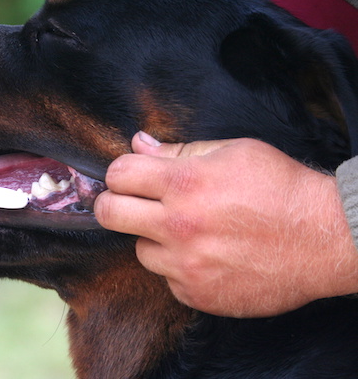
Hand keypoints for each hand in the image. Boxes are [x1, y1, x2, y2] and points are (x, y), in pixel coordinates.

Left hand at [94, 132, 357, 316]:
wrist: (327, 238)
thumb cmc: (282, 188)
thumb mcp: (233, 152)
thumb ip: (178, 150)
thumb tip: (138, 143)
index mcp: (184, 184)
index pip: (118, 174)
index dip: (120, 172)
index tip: (129, 177)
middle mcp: (179, 226)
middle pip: (109, 214)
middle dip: (113, 204)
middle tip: (127, 204)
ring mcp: (187, 265)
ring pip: (140, 250)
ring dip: (155, 240)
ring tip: (188, 232)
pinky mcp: (197, 294)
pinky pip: (167, 279)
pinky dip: (180, 268)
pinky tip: (207, 256)